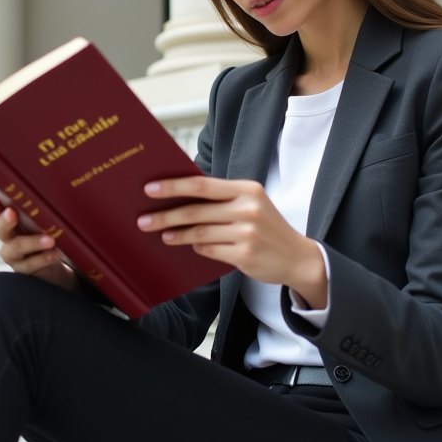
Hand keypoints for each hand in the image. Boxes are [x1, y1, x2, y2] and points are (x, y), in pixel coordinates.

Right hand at [0, 193, 78, 291]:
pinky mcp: (23, 271)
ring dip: (33, 242)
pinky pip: (32, 264)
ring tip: (50, 240)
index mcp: (11, 224)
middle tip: (11, 213)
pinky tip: (55, 253)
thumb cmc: (46, 241)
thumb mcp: (42, 226)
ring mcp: (14, 257)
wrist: (54, 271)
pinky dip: (44, 258)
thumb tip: (52, 193)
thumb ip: (41, 214)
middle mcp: (8, 240)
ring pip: (18, 247)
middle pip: (2, 230)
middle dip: (5, 221)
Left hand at [137, 176, 327, 307]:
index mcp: (247, 190)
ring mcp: (247, 233)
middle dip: (165, 216)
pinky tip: (191, 247)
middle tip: (143, 220)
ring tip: (162, 235)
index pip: (201, 185)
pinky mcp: (244, 255)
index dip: (173, 186)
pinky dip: (198, 248)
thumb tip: (182, 196)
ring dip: (177, 234)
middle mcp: (248, 209)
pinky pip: (210, 250)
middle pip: (195, 210)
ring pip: (199, 233)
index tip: (150, 188)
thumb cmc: (267, 227)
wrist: (297, 257)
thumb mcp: (252, 203)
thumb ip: (222, 198)